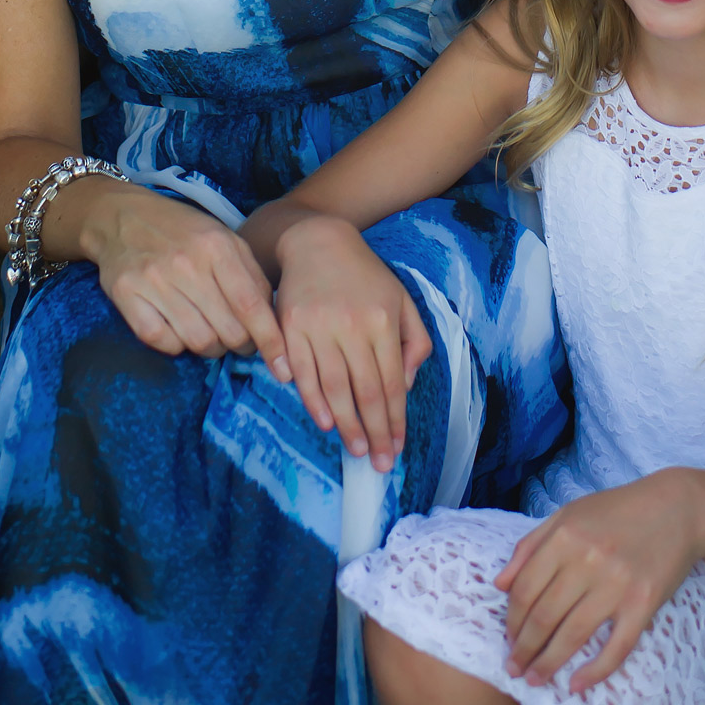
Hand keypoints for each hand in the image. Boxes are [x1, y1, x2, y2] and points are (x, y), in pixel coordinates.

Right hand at [70, 179, 290, 374]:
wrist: (122, 216)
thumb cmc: (182, 232)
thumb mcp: (225, 240)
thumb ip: (251, 276)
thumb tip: (272, 322)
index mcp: (216, 247)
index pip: (250, 305)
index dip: (270, 340)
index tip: (282, 365)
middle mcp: (186, 264)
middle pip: (227, 331)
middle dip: (241, 345)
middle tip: (239, 339)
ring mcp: (153, 280)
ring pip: (197, 341)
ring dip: (211, 347)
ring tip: (210, 333)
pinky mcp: (125, 295)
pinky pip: (162, 342)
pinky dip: (176, 344)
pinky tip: (179, 329)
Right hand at [273, 217, 432, 463]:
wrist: (316, 242)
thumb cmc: (364, 276)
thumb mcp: (401, 300)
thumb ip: (413, 341)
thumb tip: (405, 385)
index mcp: (383, 321)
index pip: (391, 382)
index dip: (395, 419)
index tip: (397, 446)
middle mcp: (352, 326)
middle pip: (366, 391)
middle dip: (375, 431)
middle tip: (379, 462)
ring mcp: (319, 327)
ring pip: (335, 387)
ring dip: (346, 424)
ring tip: (357, 450)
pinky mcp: (290, 328)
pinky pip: (302, 372)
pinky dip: (313, 400)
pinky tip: (325, 422)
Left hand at [498, 472, 704, 689]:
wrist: (679, 508)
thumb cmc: (618, 511)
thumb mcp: (568, 515)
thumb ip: (530, 545)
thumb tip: (500, 585)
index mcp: (565, 537)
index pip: (525, 590)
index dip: (512, 620)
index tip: (508, 639)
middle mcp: (588, 560)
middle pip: (544, 616)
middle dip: (524, 649)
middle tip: (514, 668)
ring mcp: (618, 584)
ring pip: (573, 634)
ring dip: (548, 663)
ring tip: (534, 680)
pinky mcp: (644, 603)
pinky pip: (618, 646)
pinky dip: (596, 670)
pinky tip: (577, 684)